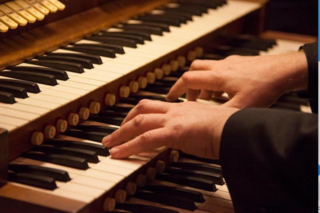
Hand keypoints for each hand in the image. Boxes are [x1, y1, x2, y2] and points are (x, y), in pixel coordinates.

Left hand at [102, 100, 237, 158]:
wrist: (237, 129)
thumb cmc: (228, 128)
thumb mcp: (207, 125)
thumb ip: (195, 128)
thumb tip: (192, 136)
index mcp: (183, 108)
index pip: (156, 107)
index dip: (141, 113)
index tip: (132, 121)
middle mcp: (175, 111)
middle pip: (142, 110)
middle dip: (125, 121)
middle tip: (115, 131)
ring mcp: (173, 120)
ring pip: (138, 123)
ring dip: (120, 134)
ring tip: (108, 144)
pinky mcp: (173, 133)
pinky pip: (144, 139)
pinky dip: (127, 147)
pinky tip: (117, 154)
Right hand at [166, 52, 307, 107]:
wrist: (283, 70)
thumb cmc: (264, 87)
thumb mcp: (241, 108)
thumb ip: (221, 116)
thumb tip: (206, 126)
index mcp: (217, 78)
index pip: (188, 80)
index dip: (176, 89)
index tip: (170, 98)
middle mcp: (220, 67)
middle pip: (193, 70)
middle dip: (186, 84)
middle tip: (187, 97)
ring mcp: (229, 63)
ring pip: (205, 67)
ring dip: (201, 82)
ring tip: (206, 97)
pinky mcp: (237, 61)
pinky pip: (218, 68)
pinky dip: (214, 78)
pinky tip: (223, 90)